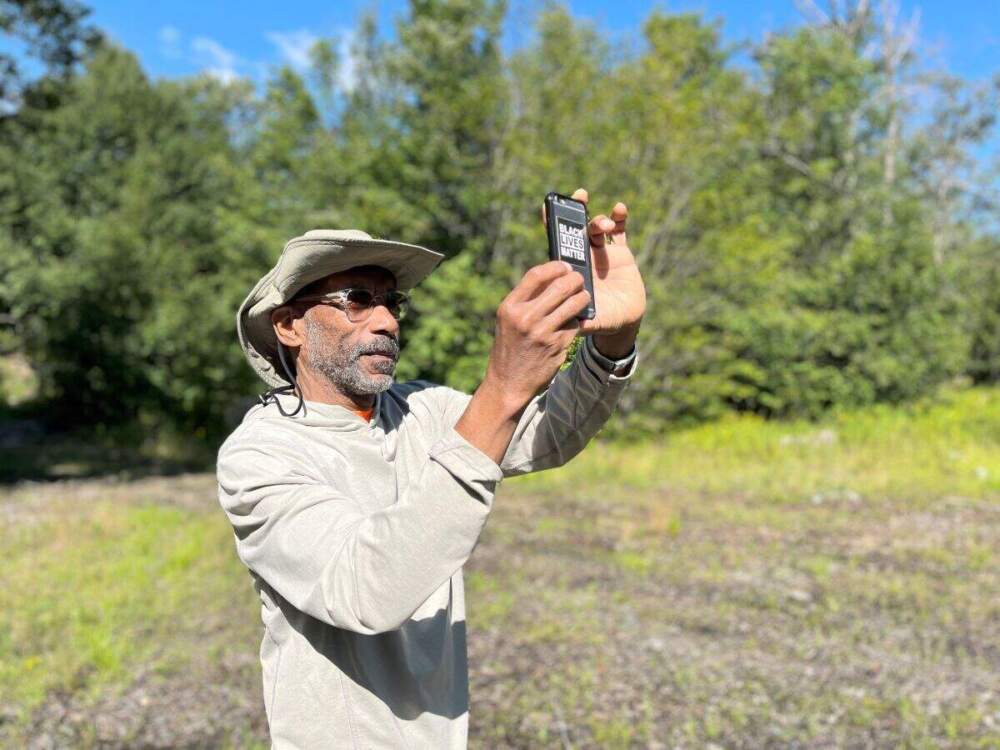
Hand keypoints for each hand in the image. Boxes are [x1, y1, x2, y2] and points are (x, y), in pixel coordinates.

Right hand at [482, 260, 589, 409]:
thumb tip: (550, 277)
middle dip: (575, 279)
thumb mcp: (508, 320)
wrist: (509, 383)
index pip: (536, 275)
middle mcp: (526, 318)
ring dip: (583, 297)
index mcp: (510, 307)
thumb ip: (525, 300)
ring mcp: (543, 332)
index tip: (564, 266)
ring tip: (584, 296)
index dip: (554, 266)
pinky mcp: (558, 346)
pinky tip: (574, 320)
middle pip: (560, 286)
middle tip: (580, 279)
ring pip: (573, 304)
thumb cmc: (509, 347)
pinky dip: (577, 320)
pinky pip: (575, 324)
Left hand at [542, 188, 645, 336]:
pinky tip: (619, 208)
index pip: (558, 241)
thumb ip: (580, 319)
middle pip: (577, 228)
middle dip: (576, 210)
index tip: (548, 204)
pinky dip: (619, 218)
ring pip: (597, 228)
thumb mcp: (589, 320)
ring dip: (599, 221)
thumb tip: (570, 322)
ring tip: (604, 226)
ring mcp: (602, 252)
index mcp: (571, 267)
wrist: (622, 321)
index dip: (552, 223)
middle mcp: (584, 256)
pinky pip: (620, 232)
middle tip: (579, 195)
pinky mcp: (620, 253)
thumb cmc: (600, 320)